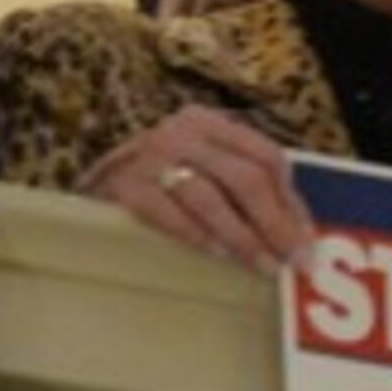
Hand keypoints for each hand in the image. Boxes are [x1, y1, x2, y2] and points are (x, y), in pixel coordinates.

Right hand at [82, 105, 313, 276]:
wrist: (84, 188)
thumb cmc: (154, 184)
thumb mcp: (199, 169)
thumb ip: (240, 189)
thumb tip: (295, 233)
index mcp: (209, 124)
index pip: (266, 157)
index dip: (292, 201)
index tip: (307, 240)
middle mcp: (183, 132)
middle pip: (246, 177)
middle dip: (276, 223)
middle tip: (295, 261)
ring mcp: (151, 156)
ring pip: (212, 197)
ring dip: (244, 237)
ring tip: (264, 266)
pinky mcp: (124, 186)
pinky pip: (170, 212)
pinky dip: (197, 234)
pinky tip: (217, 254)